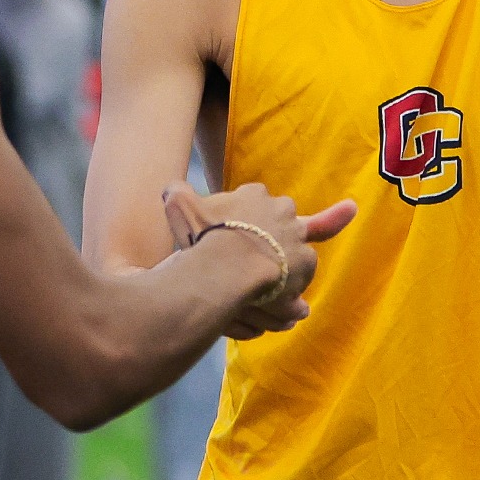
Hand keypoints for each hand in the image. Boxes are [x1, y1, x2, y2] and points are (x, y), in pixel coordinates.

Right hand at [164, 182, 356, 339]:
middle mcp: (282, 209)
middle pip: (283, 217)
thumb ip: (178, 193)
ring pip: (295, 244)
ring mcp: (298, 234)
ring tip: (265, 276)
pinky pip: (302, 271)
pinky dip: (293, 279)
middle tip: (254, 251)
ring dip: (284, 256)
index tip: (237, 229)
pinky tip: (275, 291)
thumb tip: (171, 188)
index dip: (248, 215)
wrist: (229, 266)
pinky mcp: (307, 260)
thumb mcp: (183, 208)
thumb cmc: (205, 236)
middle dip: (273, 231)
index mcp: (255, 194)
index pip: (257, 198)